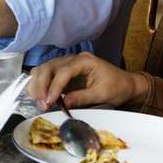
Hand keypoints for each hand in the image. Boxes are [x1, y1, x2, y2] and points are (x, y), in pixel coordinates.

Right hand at [28, 52, 149, 109]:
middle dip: (41, 86)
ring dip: (37, 85)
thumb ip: (82, 97)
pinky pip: (45, 74)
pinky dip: (39, 84)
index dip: (54, 87)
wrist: (126, 84)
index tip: (49, 101)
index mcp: (84, 61)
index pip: (63, 71)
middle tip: (42, 104)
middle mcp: (72, 58)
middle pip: (48, 67)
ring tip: (39, 101)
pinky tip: (40, 96)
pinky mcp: (62, 70)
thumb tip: (63, 103)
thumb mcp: (102, 95)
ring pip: (43, 69)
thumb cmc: (117, 88)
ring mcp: (65, 63)